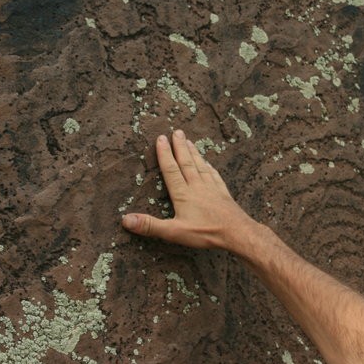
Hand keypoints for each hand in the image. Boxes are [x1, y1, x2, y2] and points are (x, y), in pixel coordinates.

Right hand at [121, 129, 256, 250]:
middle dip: (180, 147)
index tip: (160, 138)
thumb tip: (125, 219)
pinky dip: (209, 167)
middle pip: (186, 162)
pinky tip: (208, 164)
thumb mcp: (174, 232)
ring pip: (200, 166)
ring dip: (194, 153)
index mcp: (183, 194)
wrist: (237, 232)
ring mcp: (212, 188)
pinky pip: (214, 176)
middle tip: (176, 131)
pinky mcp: (223, 193)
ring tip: (189, 141)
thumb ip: (150, 225)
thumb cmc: (206, 232)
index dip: (164, 154)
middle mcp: (197, 186)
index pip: (171, 170)